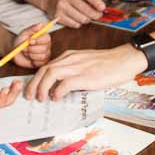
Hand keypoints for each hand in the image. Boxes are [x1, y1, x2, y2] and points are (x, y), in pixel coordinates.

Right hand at [0, 77, 21, 114]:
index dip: (3, 97)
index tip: (6, 89)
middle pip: (5, 102)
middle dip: (13, 94)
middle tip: (18, 83)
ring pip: (6, 100)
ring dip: (13, 92)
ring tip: (17, 82)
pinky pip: (4, 97)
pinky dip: (10, 92)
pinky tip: (12, 85)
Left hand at [12, 23, 51, 68]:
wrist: (14, 51)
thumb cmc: (20, 40)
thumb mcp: (24, 33)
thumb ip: (32, 28)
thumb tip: (41, 24)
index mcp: (44, 37)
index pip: (46, 39)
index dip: (38, 41)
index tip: (29, 41)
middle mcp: (47, 45)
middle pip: (44, 48)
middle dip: (32, 49)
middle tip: (24, 48)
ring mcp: (45, 54)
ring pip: (42, 56)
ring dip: (30, 55)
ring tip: (25, 52)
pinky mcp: (42, 63)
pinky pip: (40, 63)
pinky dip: (32, 61)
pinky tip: (29, 58)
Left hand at [24, 43, 147, 101]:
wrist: (124, 59)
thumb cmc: (108, 64)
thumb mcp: (85, 62)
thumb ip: (73, 70)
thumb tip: (61, 86)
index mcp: (69, 56)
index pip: (46, 66)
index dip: (36, 78)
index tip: (32, 88)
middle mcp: (70, 59)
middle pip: (44, 69)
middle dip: (33, 84)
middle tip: (29, 96)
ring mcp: (77, 66)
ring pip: (50, 74)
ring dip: (42, 87)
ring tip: (41, 99)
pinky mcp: (86, 76)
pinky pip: (65, 83)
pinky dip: (58, 91)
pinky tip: (57, 98)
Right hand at [44, 0, 104, 27]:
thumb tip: (102, 8)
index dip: (96, 2)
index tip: (102, 8)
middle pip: (85, 9)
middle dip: (95, 15)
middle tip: (98, 15)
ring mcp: (60, 6)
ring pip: (81, 19)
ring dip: (86, 19)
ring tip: (84, 16)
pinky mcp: (57, 16)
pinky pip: (74, 24)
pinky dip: (78, 23)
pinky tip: (75, 18)